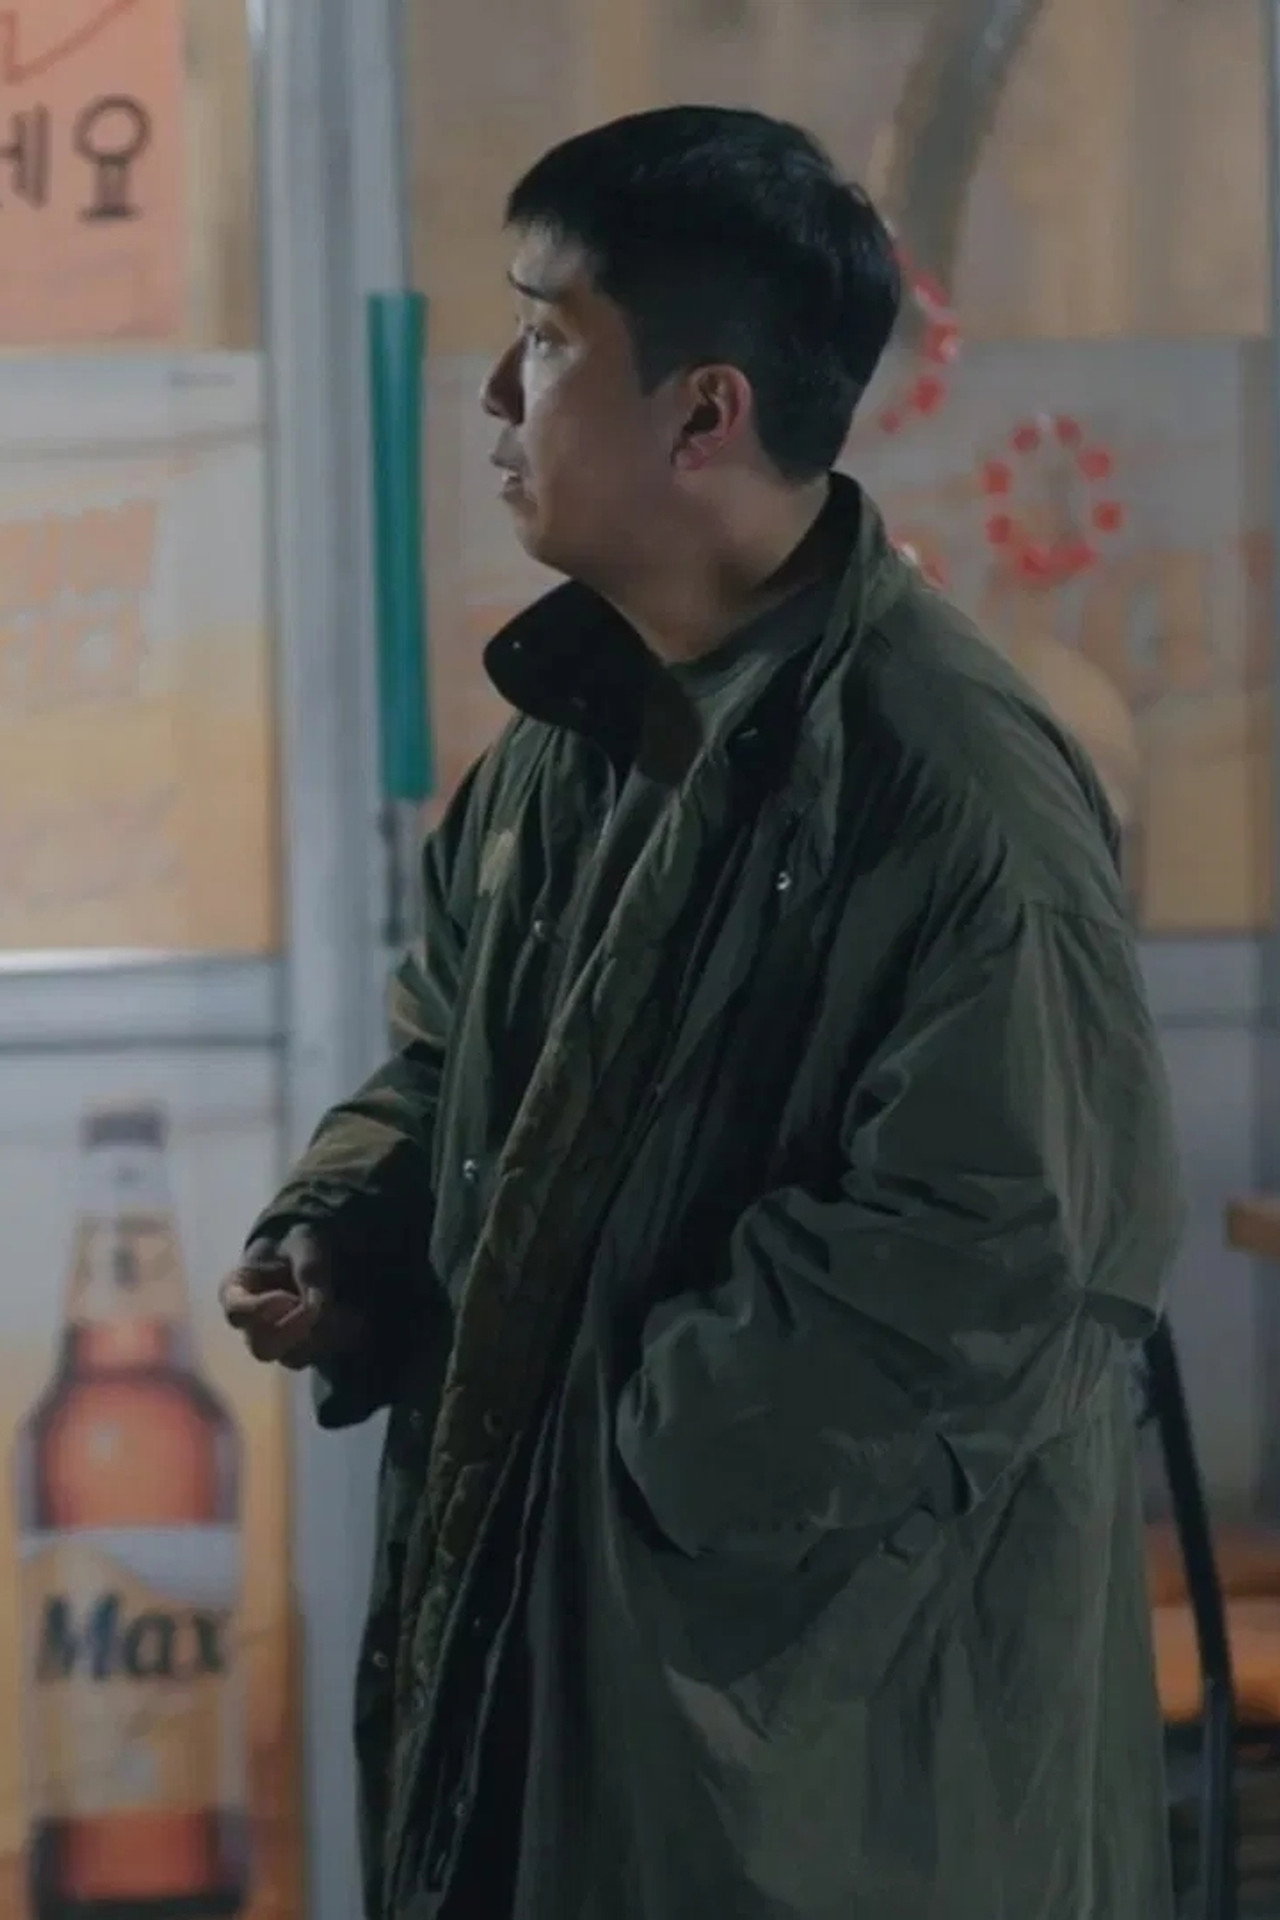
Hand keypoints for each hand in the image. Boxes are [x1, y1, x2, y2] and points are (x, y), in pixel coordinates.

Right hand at [218, 1224, 362, 1369]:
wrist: (317, 1254)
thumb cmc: (299, 1243)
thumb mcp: (305, 1243)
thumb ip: (308, 1270)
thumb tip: (315, 1309)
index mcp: (236, 1292)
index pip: (237, 1312)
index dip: (261, 1310)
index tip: (288, 1298)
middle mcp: (250, 1326)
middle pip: (262, 1348)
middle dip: (297, 1331)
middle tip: (324, 1309)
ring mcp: (276, 1343)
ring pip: (295, 1358)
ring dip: (326, 1336)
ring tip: (351, 1310)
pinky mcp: (303, 1351)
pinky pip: (320, 1358)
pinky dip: (341, 1340)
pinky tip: (358, 1318)